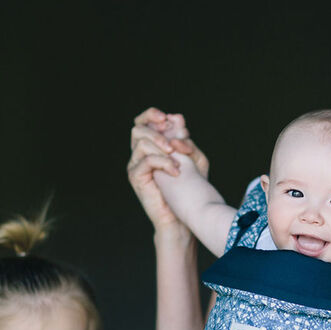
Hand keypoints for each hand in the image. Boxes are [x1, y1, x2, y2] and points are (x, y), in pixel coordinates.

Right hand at [128, 108, 209, 235]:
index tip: (167, 118)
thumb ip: (186, 139)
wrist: (182, 215)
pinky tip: (176, 171)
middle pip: (138, 129)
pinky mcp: (136, 177)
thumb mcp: (194, 159)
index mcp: (152, 145)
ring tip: (177, 161)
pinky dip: (163, 162)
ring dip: (161, 147)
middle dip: (157, 132)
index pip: (143, 121)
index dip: (151, 115)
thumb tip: (177, 118)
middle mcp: (140, 153)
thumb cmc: (189, 187)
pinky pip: (146, 160)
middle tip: (173, 145)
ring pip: (140, 143)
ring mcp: (136, 165)